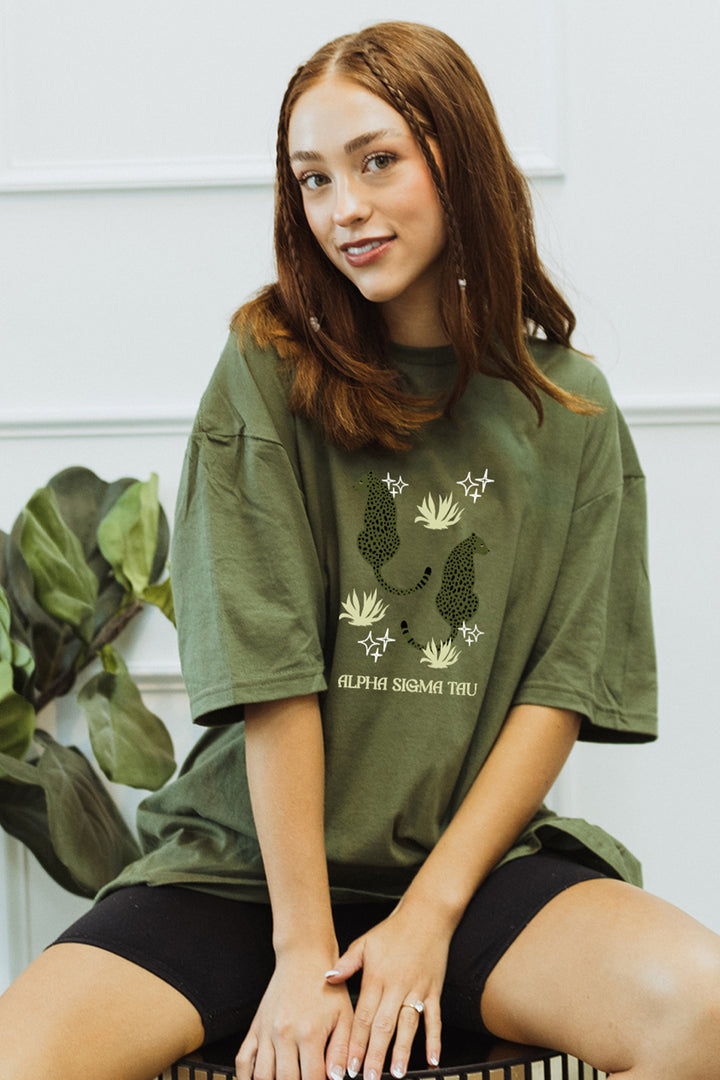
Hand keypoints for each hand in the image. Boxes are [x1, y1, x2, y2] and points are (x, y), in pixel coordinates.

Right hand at [236, 949, 353, 1079]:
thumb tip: (338, 1077)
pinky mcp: (255, 1027)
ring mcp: (267, 1031)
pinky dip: (246, 1076)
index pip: (311, 1079)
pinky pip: (243, 1060)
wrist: (304, 957)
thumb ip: (342, 1050)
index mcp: (309, 1032)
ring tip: (286, 1079)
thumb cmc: (326, 985)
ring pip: (262, 1075)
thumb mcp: (345, 1015)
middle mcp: (284, 1033)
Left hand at [325, 901, 451, 1078]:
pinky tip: (433, 1059)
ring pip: (408, 1025)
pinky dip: (435, 1039)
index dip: (355, 1042)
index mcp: (377, 977)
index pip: (363, 1016)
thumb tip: (327, 977)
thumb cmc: (394, 930)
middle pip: (383, 1026)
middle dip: (375, 1055)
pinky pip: (435, 1018)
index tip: (349, 1065)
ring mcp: (417, 989)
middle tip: (369, 1078)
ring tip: (397, 1073)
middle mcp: (397, 986)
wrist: (426, 915)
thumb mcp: (365, 942)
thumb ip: (346, 963)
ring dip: (402, 1051)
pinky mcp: (434, 991)